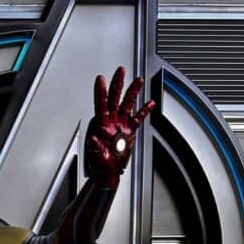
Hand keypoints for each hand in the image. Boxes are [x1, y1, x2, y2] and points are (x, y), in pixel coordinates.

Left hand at [85, 66, 154, 188]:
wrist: (108, 173)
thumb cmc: (100, 165)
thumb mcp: (97, 157)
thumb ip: (95, 147)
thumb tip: (93, 139)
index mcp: (101, 125)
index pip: (101, 104)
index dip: (101, 91)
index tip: (100, 79)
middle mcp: (110, 122)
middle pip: (114, 98)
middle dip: (118, 83)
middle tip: (120, 71)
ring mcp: (120, 125)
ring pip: (127, 104)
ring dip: (132, 92)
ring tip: (138, 80)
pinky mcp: (128, 131)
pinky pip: (137, 118)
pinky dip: (144, 110)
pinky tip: (150, 103)